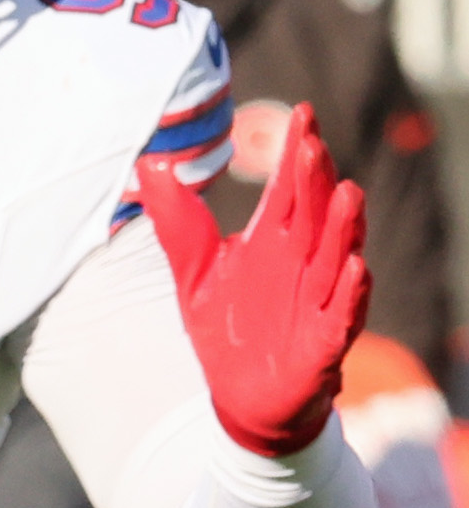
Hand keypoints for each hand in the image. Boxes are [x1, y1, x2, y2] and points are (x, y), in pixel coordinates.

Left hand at [144, 132, 369, 456]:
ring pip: (338, 256)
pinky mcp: (324, 341)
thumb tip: (151, 163)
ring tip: (348, 191)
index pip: (289, 188)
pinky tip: (357, 267)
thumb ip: (177, 220)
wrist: (241, 395)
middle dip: (315, 180)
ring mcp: (318, 299)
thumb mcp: (193, 269)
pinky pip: (343, 314)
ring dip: (344, 227)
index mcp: (274, 240)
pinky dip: (351, 292)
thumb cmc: (228, 325)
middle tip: (313, 143)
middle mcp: (302, 263)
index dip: (297, 152)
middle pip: (314, 213)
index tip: (302, 113)